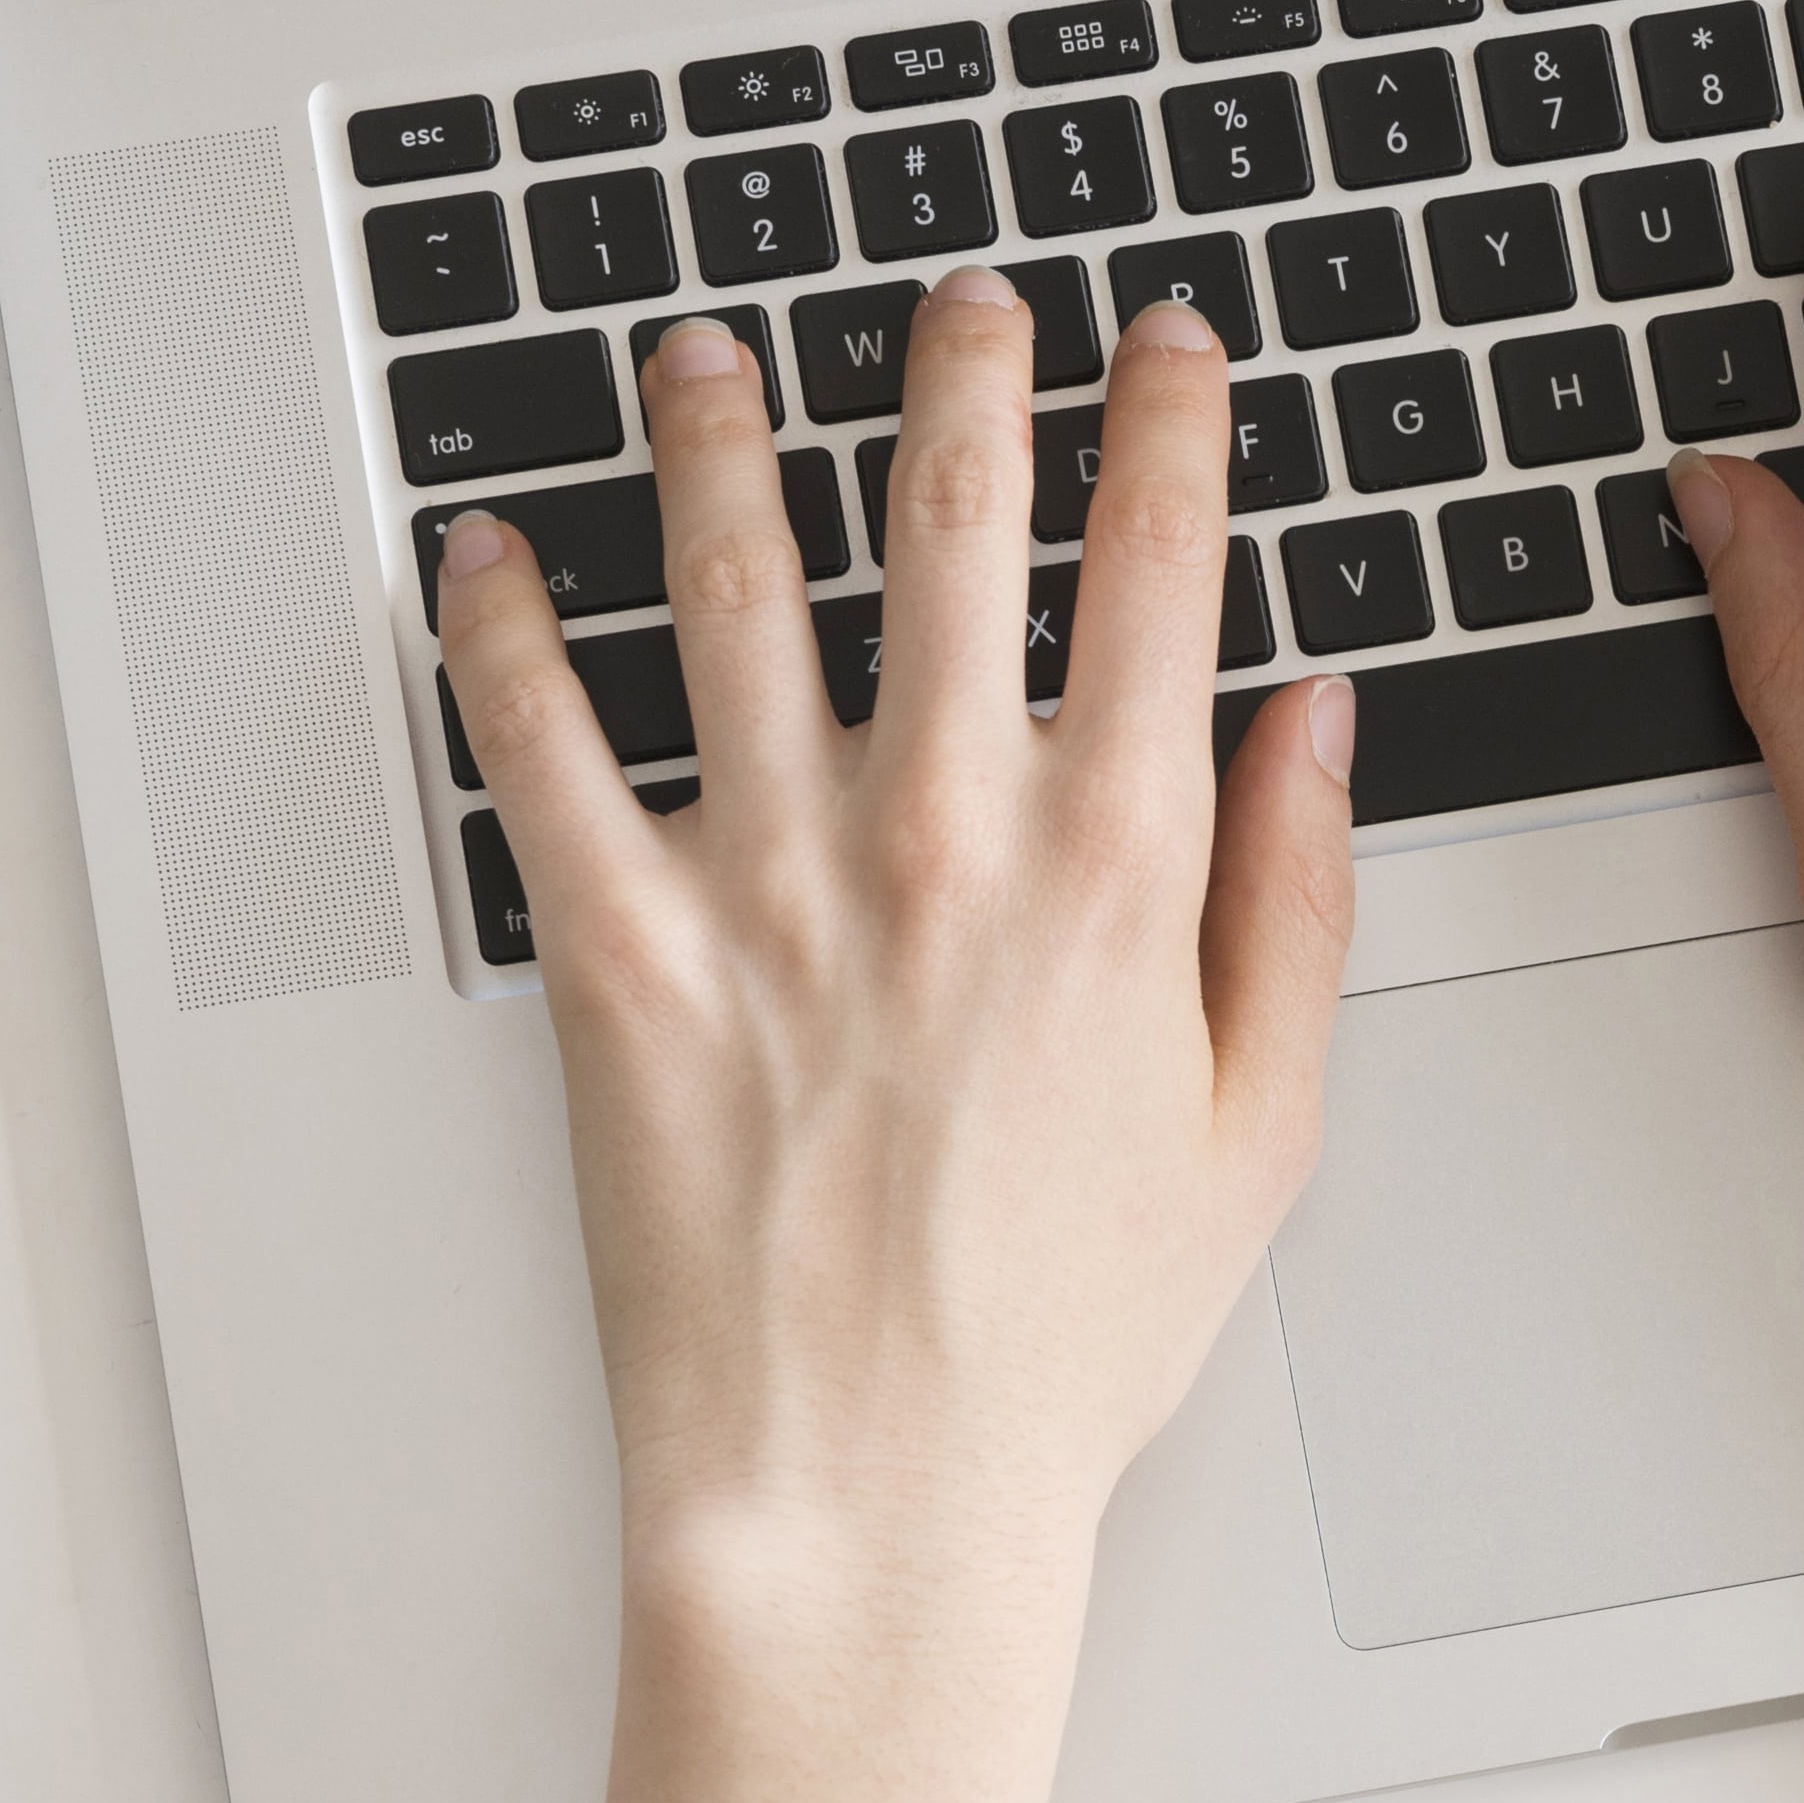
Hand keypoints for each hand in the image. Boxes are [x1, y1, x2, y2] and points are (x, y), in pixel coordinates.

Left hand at [432, 280, 1353, 1602]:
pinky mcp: (623, 957)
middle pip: (951, 527)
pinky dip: (502, 632)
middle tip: (954, 306)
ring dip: (719, 443)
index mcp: (1114, 871)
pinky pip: (542, 748)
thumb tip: (1318, 720)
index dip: (1168, 426)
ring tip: (701, 360)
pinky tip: (485, 553)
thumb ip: (1295, 902)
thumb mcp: (1258, 1132)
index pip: (1158, 571)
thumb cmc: (1060, 1347)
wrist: (873, 1496)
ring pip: (735, 586)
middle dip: (960, 379)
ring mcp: (772, 886)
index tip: (1164, 351)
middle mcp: (942, 838)